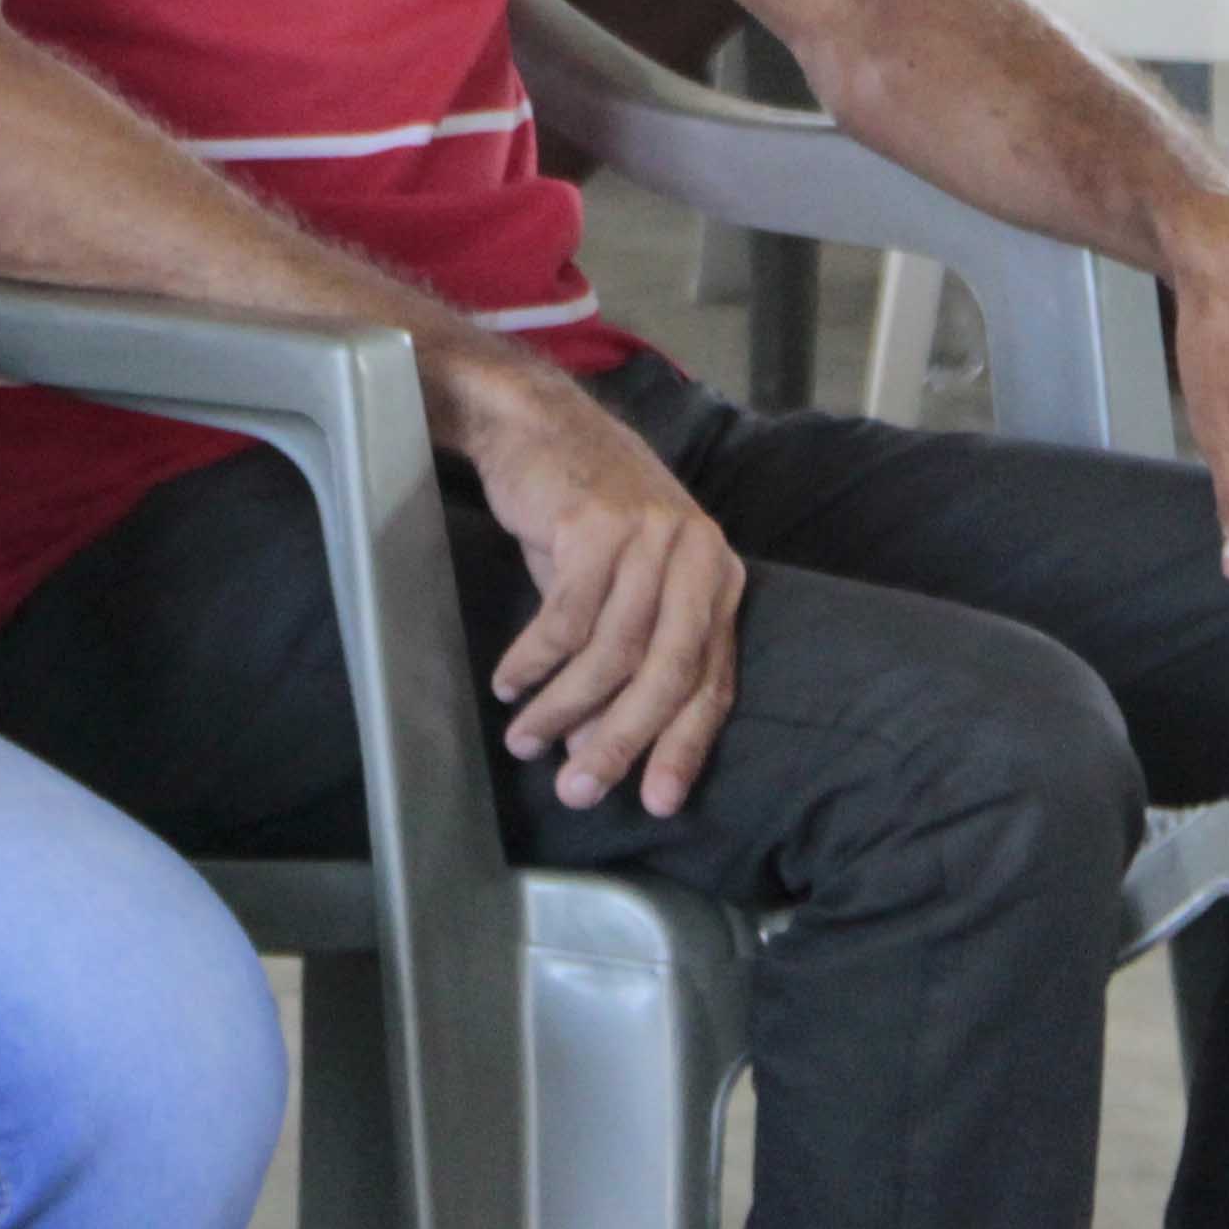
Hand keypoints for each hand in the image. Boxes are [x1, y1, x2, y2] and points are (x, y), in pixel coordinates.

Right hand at [460, 367, 742, 817]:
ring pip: (612, 651)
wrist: (539, 425)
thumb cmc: (583, 517)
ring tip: (524, 740)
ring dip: (563, 707)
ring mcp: (650, 536)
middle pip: (668, 672)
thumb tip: (600, 753)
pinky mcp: (597, 525)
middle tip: (578, 790)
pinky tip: (509, 683)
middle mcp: (698, 555)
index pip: (713, 679)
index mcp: (719, 576)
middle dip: (623, 741)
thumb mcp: (624, 587)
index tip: (656, 803)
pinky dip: (534, 659)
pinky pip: (565, 617)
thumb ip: (627, 663)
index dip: (683, 746)